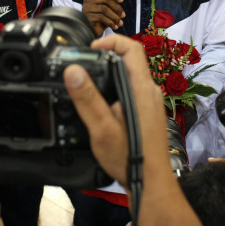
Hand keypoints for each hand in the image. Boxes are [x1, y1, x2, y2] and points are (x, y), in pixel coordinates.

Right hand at [63, 35, 168, 188]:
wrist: (150, 184)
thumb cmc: (130, 158)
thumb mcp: (102, 128)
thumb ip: (87, 99)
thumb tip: (73, 71)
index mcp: (142, 89)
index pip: (131, 48)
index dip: (110, 41)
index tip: (90, 49)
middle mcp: (150, 92)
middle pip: (129, 61)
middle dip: (105, 58)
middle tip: (83, 66)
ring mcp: (151, 103)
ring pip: (130, 77)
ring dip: (109, 75)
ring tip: (88, 84)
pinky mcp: (148, 114)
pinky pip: (132, 91)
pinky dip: (115, 89)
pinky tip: (101, 106)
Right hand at [82, 0, 124, 36]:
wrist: (91, 31)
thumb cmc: (100, 19)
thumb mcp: (106, 9)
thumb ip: (111, 3)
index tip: (122, 0)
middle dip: (117, 7)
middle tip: (123, 15)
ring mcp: (86, 8)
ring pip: (104, 9)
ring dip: (115, 17)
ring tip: (120, 23)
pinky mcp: (87, 17)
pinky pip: (101, 18)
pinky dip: (110, 22)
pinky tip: (115, 26)